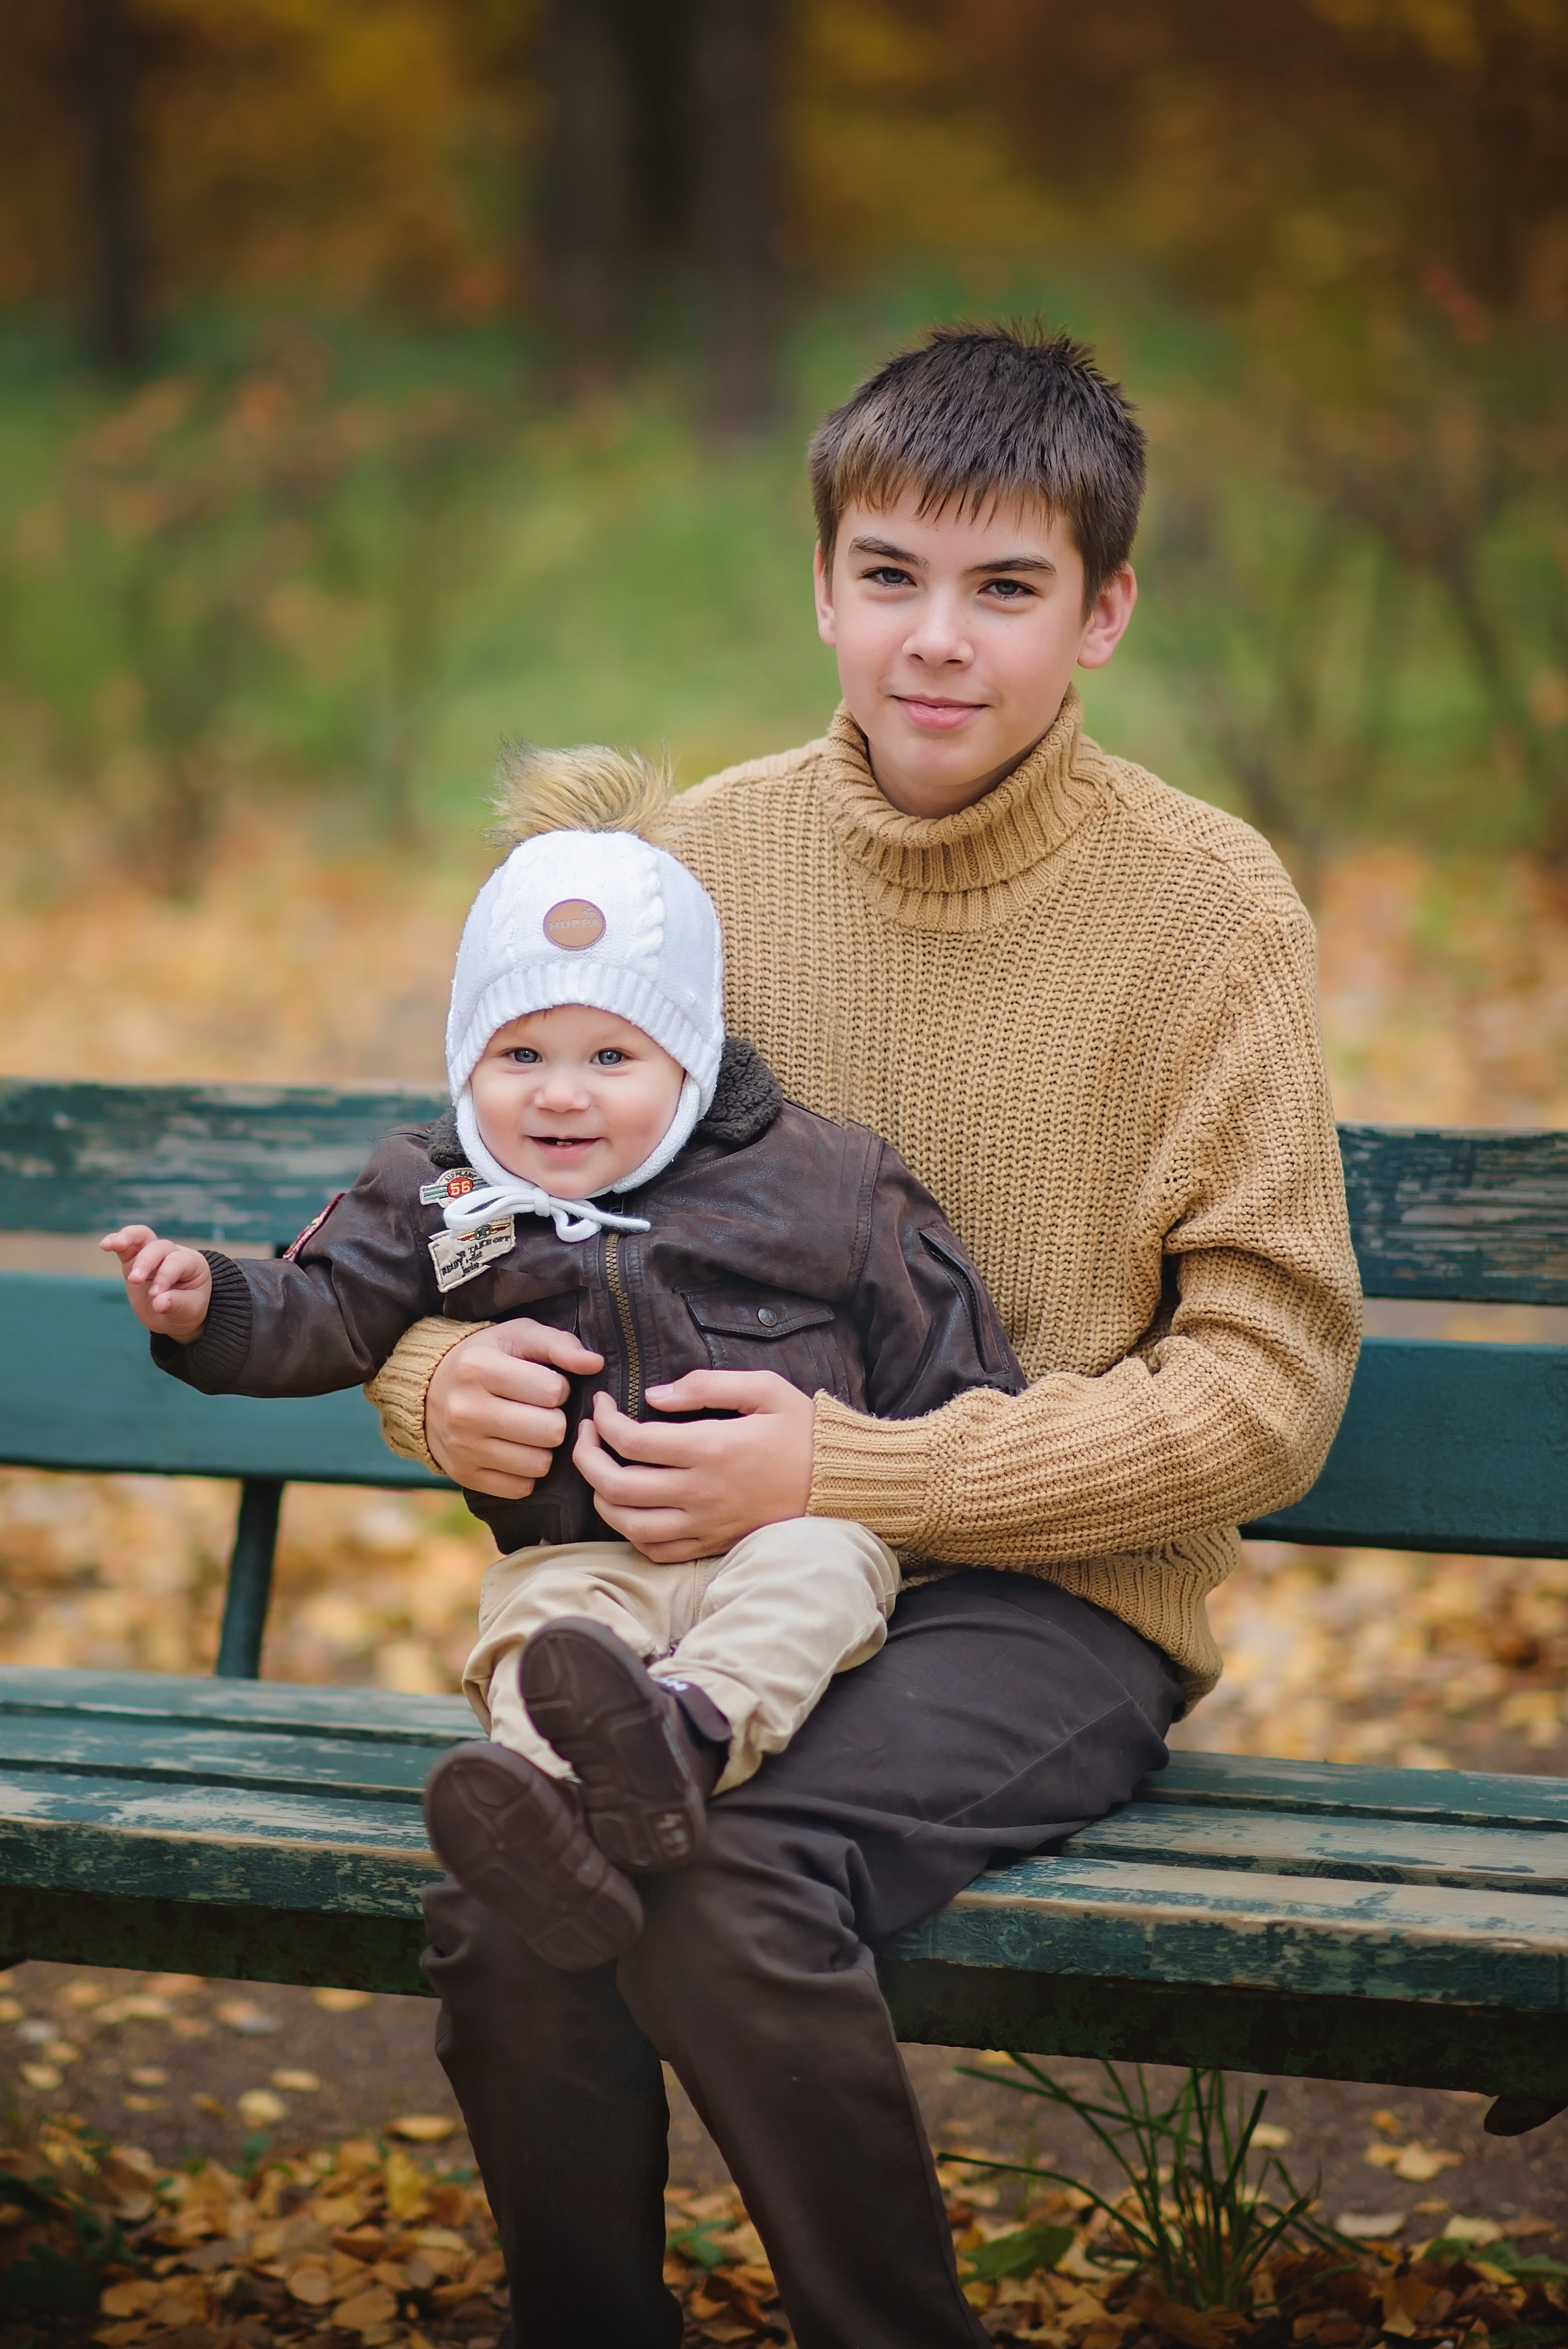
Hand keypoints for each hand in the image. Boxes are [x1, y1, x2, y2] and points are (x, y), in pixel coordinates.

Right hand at [101, 1225, 211, 1341]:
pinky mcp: (133, 1260)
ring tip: (116, 1244)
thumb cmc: (187, 1309)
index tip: (155, 1295)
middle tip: (135, 1280)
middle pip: (159, 1247)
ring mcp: (152, 1255)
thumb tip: (159, 1303)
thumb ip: (176, 1305)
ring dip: (128, 1237)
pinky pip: (125, 1247)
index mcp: (192, 1264)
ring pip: (142, 1236)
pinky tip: (105, 1244)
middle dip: (145, 1262)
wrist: (177, 1314)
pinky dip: (115, 1242)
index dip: (165, 1276)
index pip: (177, 1262)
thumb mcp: (188, 1311)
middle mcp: (173, 1254)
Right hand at [426, 1320, 604, 1495]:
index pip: (552, 1391)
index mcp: (478, 1368)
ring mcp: (462, 1448)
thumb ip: (559, 1344)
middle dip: (555, 1420)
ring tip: (529, 1430)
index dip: (559, 1387)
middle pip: (551, 1432)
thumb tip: (595, 1363)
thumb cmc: (487, 1358)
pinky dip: (527, 1472)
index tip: (545, 1384)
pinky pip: (522, 1487)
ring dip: (544, 1449)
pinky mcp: (464, 1476)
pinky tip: (516, 1450)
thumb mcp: (518, 1336)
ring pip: (540, 1464)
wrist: (427, 1391)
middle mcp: (465, 1410)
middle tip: (541, 1410)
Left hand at [573, 1370, 815, 1561]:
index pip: (631, 1441)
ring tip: (600, 1472)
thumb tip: (655, 1395)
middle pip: (617, 1485)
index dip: (604, 1422)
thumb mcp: (764, 1388)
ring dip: (601, 1498)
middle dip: (587, 1458)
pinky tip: (629, 1509)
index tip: (601, 1406)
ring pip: (629, 1524)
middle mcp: (701, 1491)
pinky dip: (631, 1532)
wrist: (840, 1482)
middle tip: (587, 1435)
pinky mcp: (713, 1543)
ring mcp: (705, 1523)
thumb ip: (706, 1385)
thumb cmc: (803, 1430)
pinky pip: (656, 1550)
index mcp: (711, 1448)